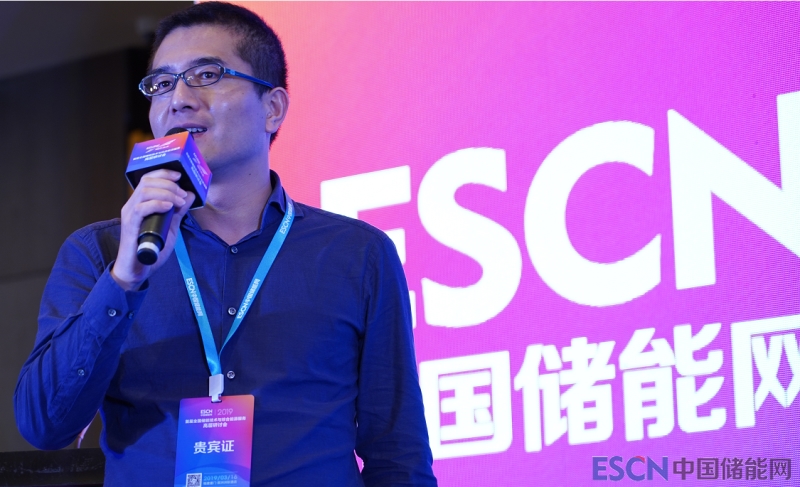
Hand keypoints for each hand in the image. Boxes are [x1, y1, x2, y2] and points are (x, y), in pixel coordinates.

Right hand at [111, 169, 195, 290]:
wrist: (138, 269)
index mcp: (140, 202)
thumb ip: (178, 211)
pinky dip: (157, 204)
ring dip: (166, 193)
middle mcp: (132, 205)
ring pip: (145, 191)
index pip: (148, 179)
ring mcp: (129, 214)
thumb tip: (189, 195)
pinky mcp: (129, 225)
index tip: (179, 176)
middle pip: (147, 181)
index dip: (164, 173)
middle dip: (169, 184)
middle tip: (182, 194)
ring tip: (179, 201)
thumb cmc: (152, 248)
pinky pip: (141, 208)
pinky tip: (169, 207)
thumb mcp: (170, 226)